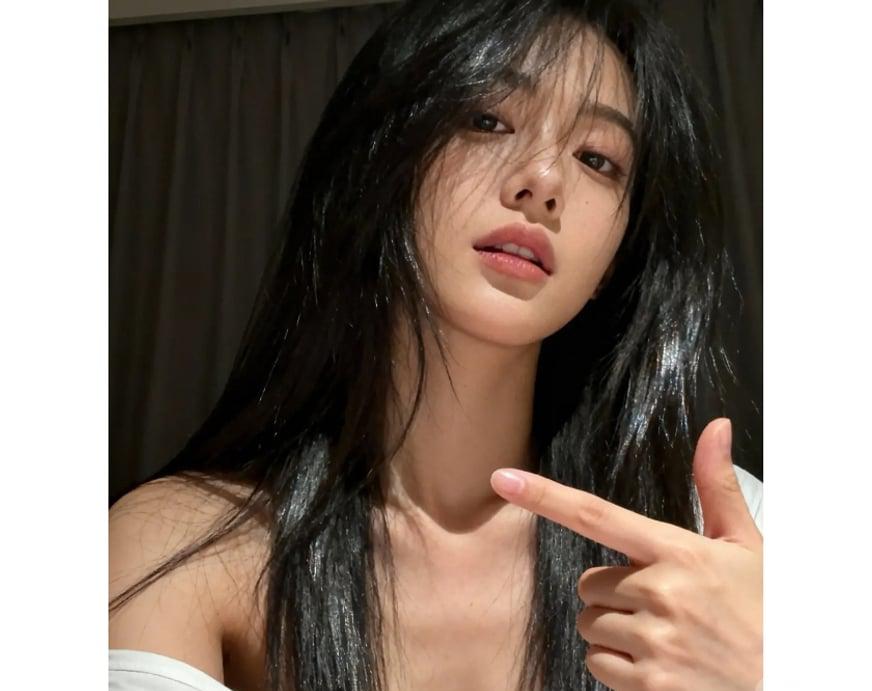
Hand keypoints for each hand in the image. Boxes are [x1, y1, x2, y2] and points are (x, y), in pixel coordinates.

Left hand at [490, 418, 761, 690]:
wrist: (793, 679)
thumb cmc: (766, 611)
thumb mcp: (746, 546)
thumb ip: (717, 487)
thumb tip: (717, 428)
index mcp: (679, 552)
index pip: (596, 516)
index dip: (543, 496)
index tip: (502, 479)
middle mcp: (661, 593)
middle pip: (588, 582)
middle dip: (612, 592)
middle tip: (658, 603)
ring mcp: (655, 641)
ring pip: (590, 624)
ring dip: (614, 629)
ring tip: (663, 634)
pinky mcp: (650, 684)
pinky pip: (598, 665)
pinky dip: (618, 666)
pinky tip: (658, 664)